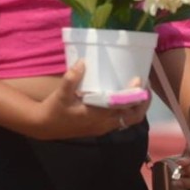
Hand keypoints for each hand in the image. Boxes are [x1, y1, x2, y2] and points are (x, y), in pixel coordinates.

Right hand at [33, 62, 149, 138]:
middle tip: (145, 86)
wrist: (44, 127)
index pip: (123, 107)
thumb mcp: (61, 93)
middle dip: (143, 103)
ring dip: (137, 107)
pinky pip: (121, 120)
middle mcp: (104, 124)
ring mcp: (104, 127)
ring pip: (129, 120)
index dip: (134, 95)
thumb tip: (83, 62)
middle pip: (133, 117)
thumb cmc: (54, 109)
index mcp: (97, 116)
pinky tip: (125, 97)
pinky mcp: (101, 127)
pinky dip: (128, 110)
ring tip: (140, 90)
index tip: (138, 80)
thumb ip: (71, 78)